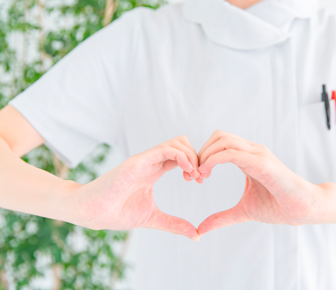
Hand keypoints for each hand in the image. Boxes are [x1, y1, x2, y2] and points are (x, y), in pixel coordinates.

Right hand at [69, 136, 200, 240]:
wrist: (92, 213)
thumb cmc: (117, 213)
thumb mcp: (153, 219)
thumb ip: (175, 224)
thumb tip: (196, 235)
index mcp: (156, 170)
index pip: (182, 155)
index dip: (196, 164)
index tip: (200, 180)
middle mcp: (152, 161)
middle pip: (183, 143)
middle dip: (198, 157)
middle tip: (200, 177)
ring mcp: (145, 160)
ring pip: (177, 142)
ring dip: (192, 156)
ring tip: (194, 174)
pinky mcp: (138, 161)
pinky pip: (165, 149)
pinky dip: (181, 156)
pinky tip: (187, 171)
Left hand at [196, 130, 326, 235]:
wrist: (302, 209)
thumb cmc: (279, 206)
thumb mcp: (243, 211)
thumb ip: (223, 217)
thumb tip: (202, 228)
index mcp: (248, 157)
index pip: (220, 143)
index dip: (203, 156)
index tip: (196, 177)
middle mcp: (252, 151)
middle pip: (218, 136)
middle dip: (201, 152)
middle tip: (194, 175)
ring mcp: (257, 154)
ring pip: (223, 140)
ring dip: (205, 155)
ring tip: (200, 175)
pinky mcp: (261, 162)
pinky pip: (231, 153)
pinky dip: (213, 160)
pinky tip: (207, 173)